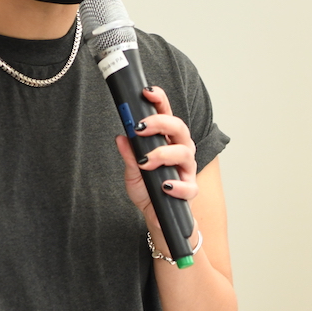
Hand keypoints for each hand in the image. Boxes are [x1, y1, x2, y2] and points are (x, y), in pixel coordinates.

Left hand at [114, 85, 198, 224]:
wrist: (158, 217)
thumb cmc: (149, 190)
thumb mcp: (132, 172)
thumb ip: (129, 155)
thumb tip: (121, 137)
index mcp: (168, 141)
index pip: (166, 115)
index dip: (159, 100)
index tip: (146, 92)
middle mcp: (181, 151)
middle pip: (179, 128)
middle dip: (160, 123)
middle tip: (140, 128)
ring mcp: (187, 170)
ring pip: (185, 153)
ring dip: (164, 154)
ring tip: (145, 161)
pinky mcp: (190, 191)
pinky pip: (188, 186)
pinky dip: (176, 184)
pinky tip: (165, 185)